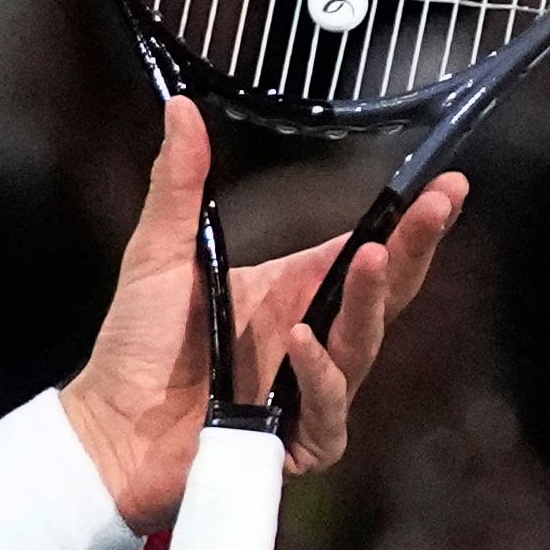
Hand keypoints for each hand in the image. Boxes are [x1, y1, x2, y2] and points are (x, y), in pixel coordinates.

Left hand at [61, 101, 467, 531]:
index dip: (407, 223)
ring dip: (366, 303)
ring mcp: (307, 392)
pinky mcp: (292, 440)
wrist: (104, 426)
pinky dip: (319, 376)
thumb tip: (180, 108)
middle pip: (382, 294)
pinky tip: (302, 342)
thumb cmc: (136, 344)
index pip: (365, 252)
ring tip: (365, 259)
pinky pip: (326, 410)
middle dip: (414, 247)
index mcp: (291, 292)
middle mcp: (310, 339)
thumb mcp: (158, 253)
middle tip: (438, 204)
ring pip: (362, 347)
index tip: (445, 186)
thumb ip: (179, 186)